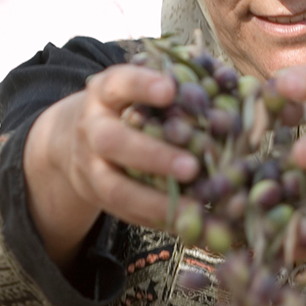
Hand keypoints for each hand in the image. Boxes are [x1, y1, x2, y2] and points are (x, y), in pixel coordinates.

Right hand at [24, 64, 199, 262]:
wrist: (75, 142)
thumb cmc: (129, 108)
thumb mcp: (140, 88)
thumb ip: (178, 82)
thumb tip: (230, 79)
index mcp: (105, 93)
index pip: (119, 83)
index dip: (142, 85)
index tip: (170, 89)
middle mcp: (92, 129)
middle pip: (113, 142)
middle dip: (153, 156)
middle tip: (192, 167)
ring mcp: (92, 167)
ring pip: (116, 188)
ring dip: (156, 201)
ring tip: (196, 210)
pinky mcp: (100, 199)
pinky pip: (127, 215)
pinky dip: (159, 221)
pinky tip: (191, 225)